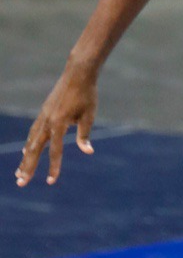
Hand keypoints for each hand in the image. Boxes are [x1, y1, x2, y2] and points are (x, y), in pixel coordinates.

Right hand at [17, 60, 97, 186]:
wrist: (78, 73)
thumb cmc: (87, 95)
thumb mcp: (89, 115)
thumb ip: (84, 135)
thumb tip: (87, 151)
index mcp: (59, 124)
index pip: (55, 151)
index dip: (54, 167)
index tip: (51, 181)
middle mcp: (47, 121)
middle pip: (35, 149)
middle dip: (28, 167)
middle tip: (21, 183)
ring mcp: (43, 116)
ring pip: (31, 141)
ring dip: (25, 158)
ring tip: (19, 172)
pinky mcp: (44, 111)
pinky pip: (33, 131)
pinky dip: (29, 143)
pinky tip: (27, 150)